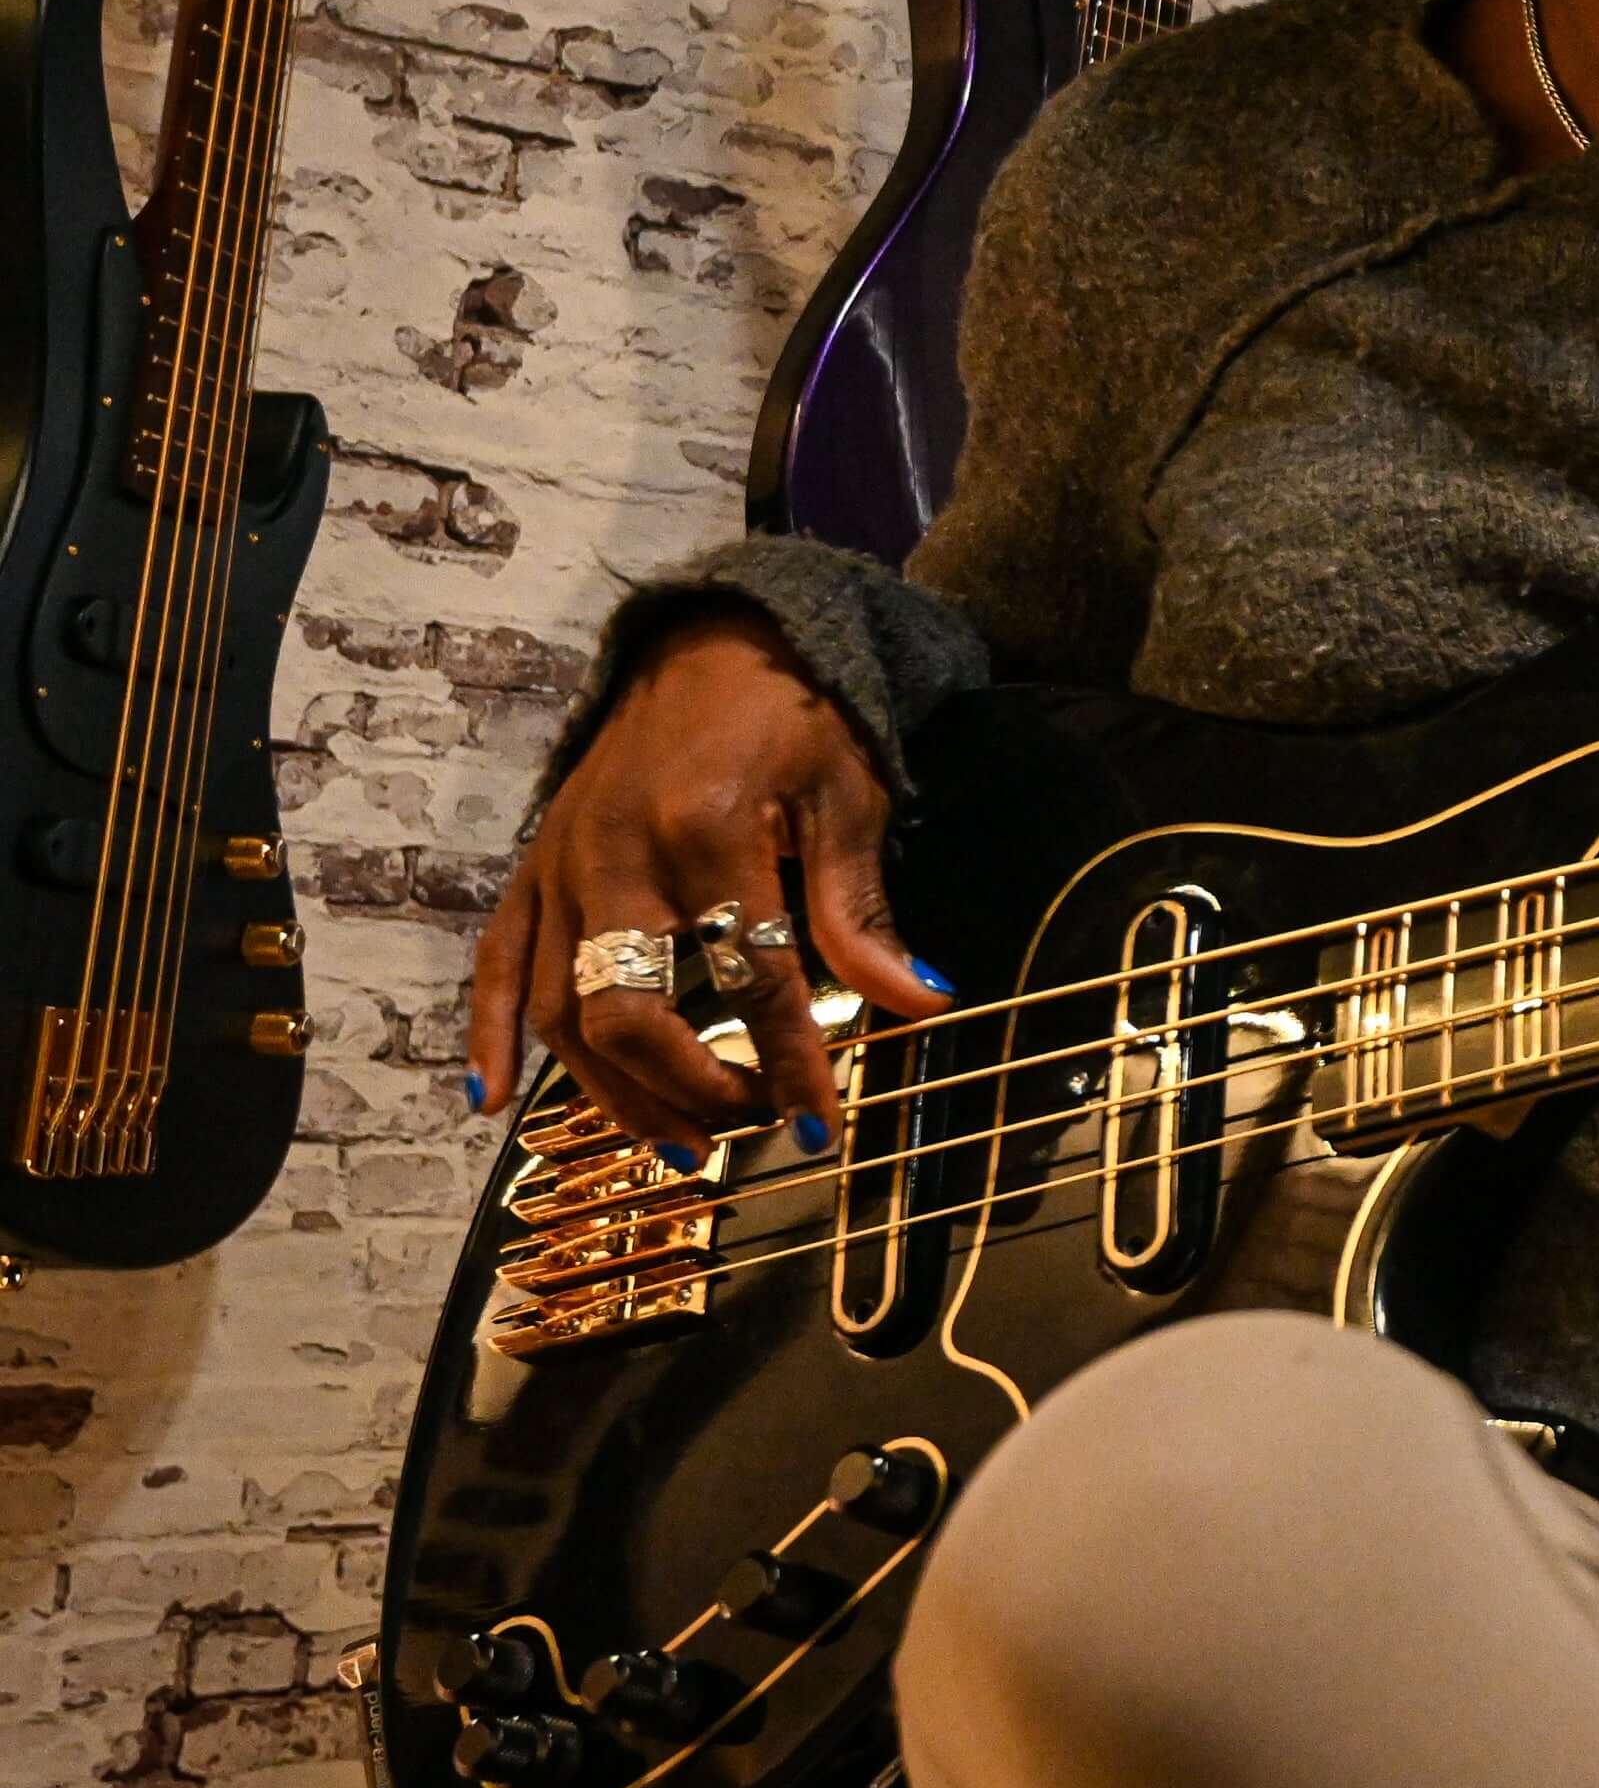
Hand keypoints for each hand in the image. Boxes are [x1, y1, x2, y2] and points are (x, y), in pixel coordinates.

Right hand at [466, 616, 937, 1153]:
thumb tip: (921, 1001)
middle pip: (629, 1010)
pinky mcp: (533, 864)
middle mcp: (616, 855)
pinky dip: (489, 1033)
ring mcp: (562, 864)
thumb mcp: (846, 797)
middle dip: (687, 1087)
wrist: (715, 639)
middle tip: (744, 1130)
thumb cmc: (794, 716)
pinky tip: (492, 1099)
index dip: (789, 1063)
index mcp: (707, 831)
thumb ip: (861, 908)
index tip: (821, 1128)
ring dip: (610, 1091)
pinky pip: (497, 961)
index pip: (751, 978)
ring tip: (674, 1147)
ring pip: (562, 1007)